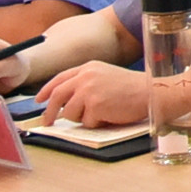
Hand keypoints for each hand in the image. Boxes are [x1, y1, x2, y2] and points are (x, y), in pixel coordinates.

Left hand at [37, 61, 151, 124]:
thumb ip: (85, 83)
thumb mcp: (105, 75)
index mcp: (88, 68)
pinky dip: (97, 123)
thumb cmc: (133, 87)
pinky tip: (110, 116)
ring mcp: (89, 91)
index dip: (47, 90)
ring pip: (69, 113)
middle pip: (57, 95)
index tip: (39, 100)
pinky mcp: (95, 106)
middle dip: (49, 112)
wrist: (151, 92)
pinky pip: (87, 122)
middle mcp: (85, 77)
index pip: (60, 79)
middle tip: (47, 122)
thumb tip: (66, 102)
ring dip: (81, 119)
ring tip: (100, 114)